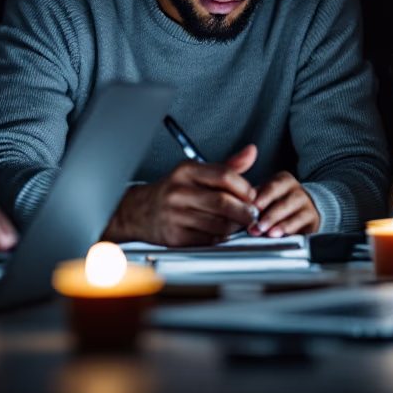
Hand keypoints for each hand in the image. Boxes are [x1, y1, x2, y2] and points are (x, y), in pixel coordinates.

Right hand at [104, 144, 258, 245]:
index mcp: (186, 171)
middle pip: (223, 203)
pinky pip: (209, 240)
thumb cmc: (173, 190)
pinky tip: (222, 232)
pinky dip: (221, 238)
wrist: (140, 211)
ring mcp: (176, 215)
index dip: (245, 188)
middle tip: (252, 214)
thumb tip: (251, 152)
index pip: (224, 176)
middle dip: (245, 211)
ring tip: (238, 223)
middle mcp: (179, 191)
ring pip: (219, 224)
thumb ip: (227, 165)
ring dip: (235, 227)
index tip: (252, 195)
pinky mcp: (176, 237)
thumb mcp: (197, 171)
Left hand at [248, 172, 319, 236]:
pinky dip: (289, 228)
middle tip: (259, 225)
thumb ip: (257, 199)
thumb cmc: (278, 206)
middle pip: (284, 200)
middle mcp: (296, 189)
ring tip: (269, 232)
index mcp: (283, 181)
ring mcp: (306, 202)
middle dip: (270, 214)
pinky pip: (301, 221)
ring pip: (293, 209)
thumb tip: (248, 201)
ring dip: (280, 222)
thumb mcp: (266, 199)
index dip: (263, 197)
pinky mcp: (312, 216)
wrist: (304, 215)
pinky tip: (280, 234)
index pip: (273, 186)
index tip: (254, 207)